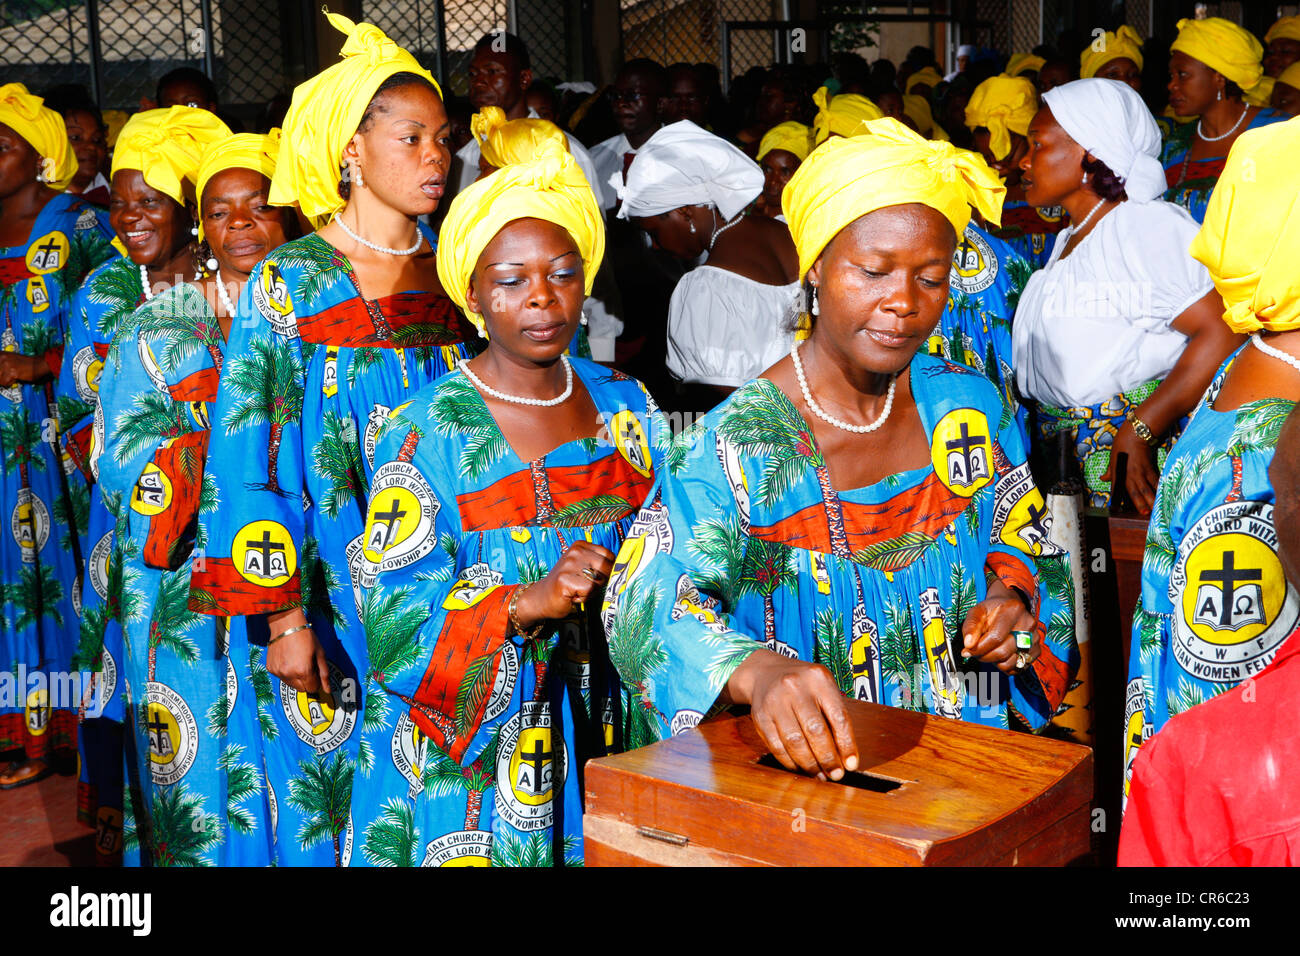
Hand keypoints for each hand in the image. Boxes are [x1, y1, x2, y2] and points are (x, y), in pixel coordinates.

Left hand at [0, 353, 46, 387]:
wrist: (39, 364)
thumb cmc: (26, 362)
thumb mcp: (9, 358)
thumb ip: (1, 362)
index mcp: (0, 354)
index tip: (0, 374)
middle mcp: (1, 358)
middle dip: (0, 376)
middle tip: (7, 376)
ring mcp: (6, 365)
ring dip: (3, 380)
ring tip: (11, 377)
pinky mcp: (12, 372)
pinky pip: (4, 382)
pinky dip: (9, 383)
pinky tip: (15, 378)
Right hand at [266, 613, 332, 705]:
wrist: (286, 624)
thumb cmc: (306, 636)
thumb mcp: (320, 654)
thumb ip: (324, 674)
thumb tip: (328, 690)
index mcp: (303, 671)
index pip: (312, 688)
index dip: (316, 681)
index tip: (316, 672)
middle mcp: (289, 674)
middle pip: (301, 689)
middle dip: (306, 681)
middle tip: (308, 666)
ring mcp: (278, 672)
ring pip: (290, 685)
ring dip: (296, 678)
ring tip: (298, 661)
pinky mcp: (270, 668)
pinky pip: (281, 677)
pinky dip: (286, 672)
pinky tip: (288, 659)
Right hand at [512, 540, 614, 627]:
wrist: (542, 598)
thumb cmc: (568, 585)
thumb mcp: (584, 568)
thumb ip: (600, 565)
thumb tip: (624, 569)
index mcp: (580, 545)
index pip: (609, 555)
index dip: (608, 571)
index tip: (594, 578)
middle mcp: (575, 551)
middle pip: (606, 567)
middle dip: (600, 582)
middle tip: (585, 586)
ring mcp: (569, 564)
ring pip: (598, 581)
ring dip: (592, 591)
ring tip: (578, 590)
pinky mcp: (565, 579)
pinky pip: (589, 590)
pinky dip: (584, 598)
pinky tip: (572, 595)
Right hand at [725, 649, 857, 778]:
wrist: (766, 673)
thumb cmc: (803, 686)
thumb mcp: (823, 687)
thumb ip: (834, 715)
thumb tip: (845, 756)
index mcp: (818, 679)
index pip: (838, 717)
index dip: (847, 744)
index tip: (851, 764)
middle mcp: (795, 687)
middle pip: (815, 731)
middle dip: (827, 758)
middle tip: (835, 774)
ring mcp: (775, 701)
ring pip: (794, 741)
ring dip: (809, 764)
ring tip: (819, 775)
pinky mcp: (760, 716)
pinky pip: (776, 746)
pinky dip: (790, 762)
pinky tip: (799, 767)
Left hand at [961, 582, 1037, 674]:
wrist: (1009, 608)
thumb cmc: (991, 611)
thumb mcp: (977, 612)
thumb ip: (970, 626)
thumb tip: (968, 645)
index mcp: (1013, 610)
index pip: (995, 637)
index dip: (979, 648)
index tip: (967, 651)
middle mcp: (1028, 623)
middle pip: (1003, 651)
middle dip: (984, 656)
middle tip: (976, 652)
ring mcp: (1035, 638)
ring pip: (1011, 662)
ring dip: (995, 662)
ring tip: (989, 651)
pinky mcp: (1037, 650)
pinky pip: (1019, 667)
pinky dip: (1006, 666)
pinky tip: (1000, 655)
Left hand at [1103, 421, 1158, 514]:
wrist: (1133, 435)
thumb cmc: (1121, 447)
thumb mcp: (1112, 459)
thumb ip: (1110, 471)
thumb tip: (1102, 478)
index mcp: (1118, 474)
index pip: (1116, 490)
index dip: (1117, 500)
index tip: (1117, 510)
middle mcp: (1128, 475)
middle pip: (1135, 492)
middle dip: (1140, 503)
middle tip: (1144, 514)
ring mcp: (1140, 472)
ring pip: (1147, 488)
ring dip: (1152, 499)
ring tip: (1156, 509)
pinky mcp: (1149, 468)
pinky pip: (1155, 480)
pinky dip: (1159, 488)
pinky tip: (1163, 495)